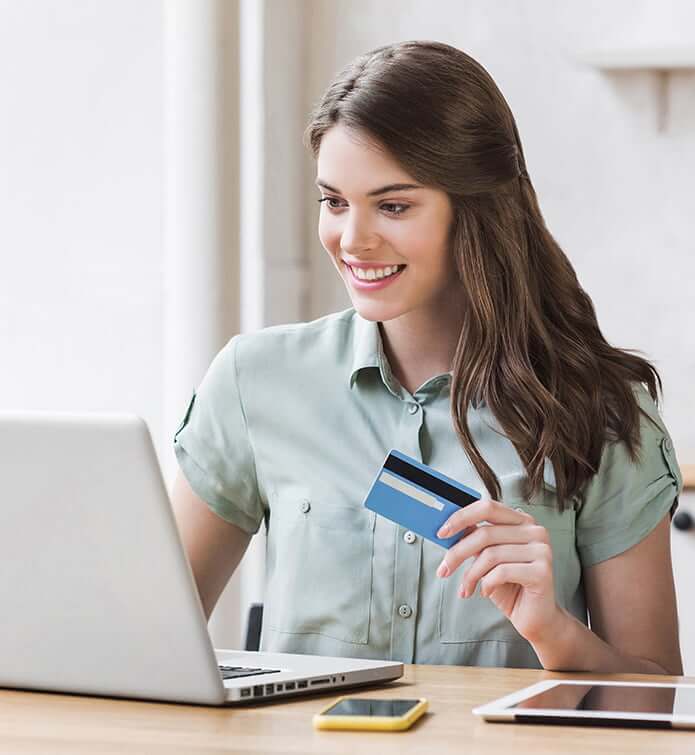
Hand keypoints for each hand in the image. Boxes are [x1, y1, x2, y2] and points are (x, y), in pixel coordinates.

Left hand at [435, 498, 561, 643]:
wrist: (535, 617)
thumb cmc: (509, 586)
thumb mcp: (488, 559)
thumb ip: (475, 540)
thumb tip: (448, 528)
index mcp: (522, 520)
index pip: (488, 507)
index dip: (461, 517)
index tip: (441, 533)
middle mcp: (535, 531)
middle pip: (485, 533)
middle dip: (458, 553)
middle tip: (443, 570)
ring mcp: (542, 550)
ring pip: (491, 555)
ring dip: (471, 575)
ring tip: (466, 588)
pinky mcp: (542, 571)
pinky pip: (502, 572)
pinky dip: (487, 584)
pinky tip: (485, 592)